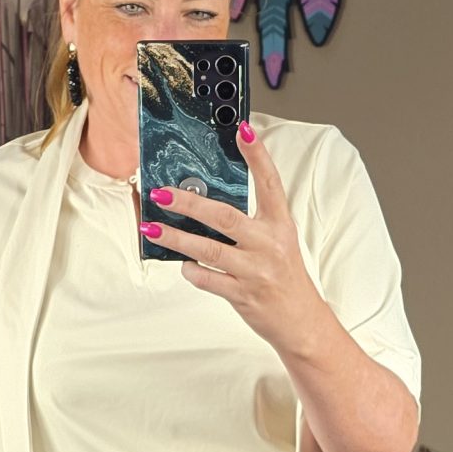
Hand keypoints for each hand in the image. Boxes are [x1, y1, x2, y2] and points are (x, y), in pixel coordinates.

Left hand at [141, 123, 322, 351]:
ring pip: (208, 249)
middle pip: (224, 217)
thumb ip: (250, 224)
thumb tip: (206, 205)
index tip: (244, 130)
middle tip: (162, 193)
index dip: (258, 156)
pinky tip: (184, 264)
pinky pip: (208, 279)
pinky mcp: (243, 295)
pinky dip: (191, 271)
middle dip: (189, 203)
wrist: (301, 321)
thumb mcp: (277, 242)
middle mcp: (269, 245)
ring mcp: (255, 271)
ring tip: (152, 227)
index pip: (270, 183)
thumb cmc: (284, 277)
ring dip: (176, 237)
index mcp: (280, 225)